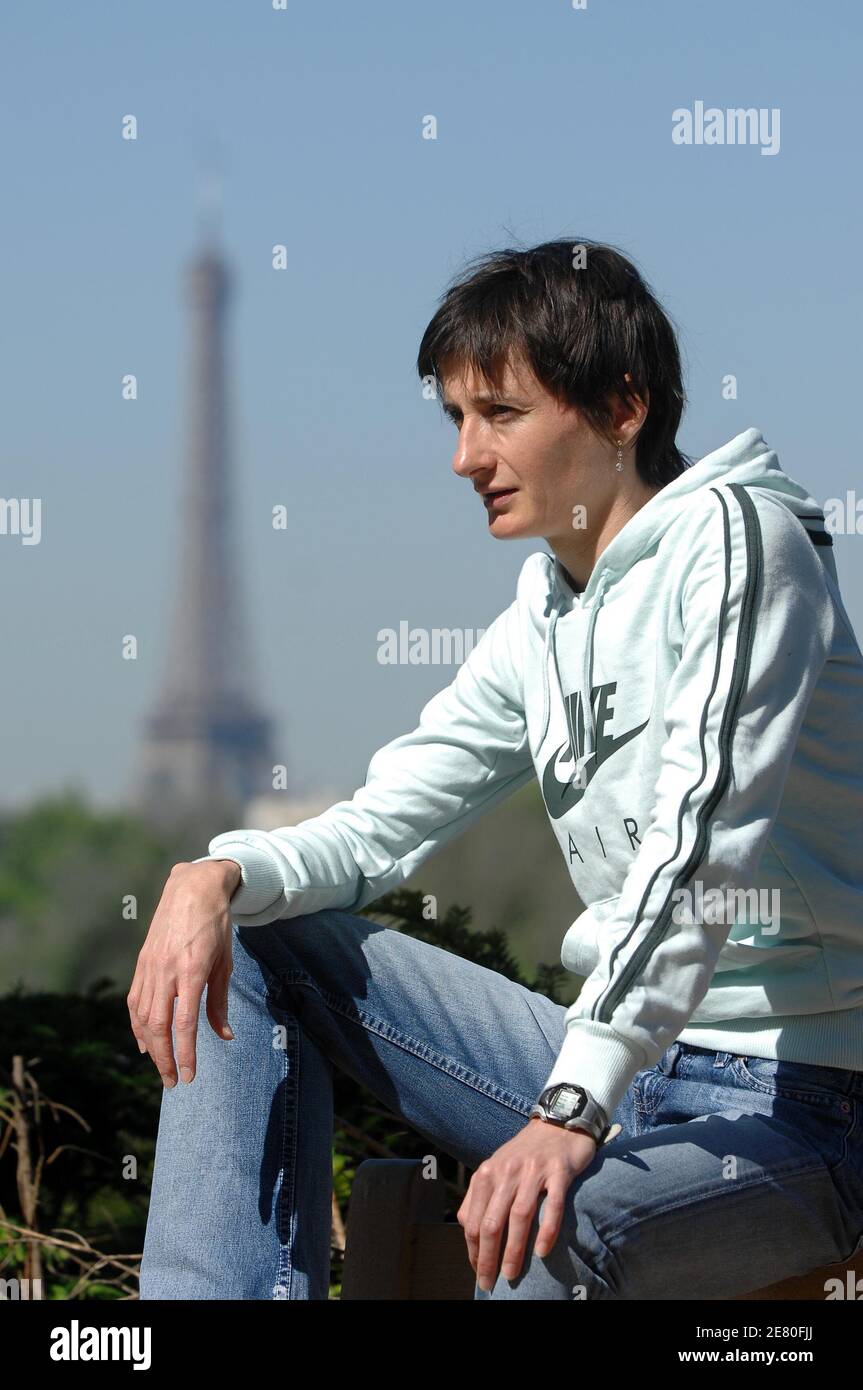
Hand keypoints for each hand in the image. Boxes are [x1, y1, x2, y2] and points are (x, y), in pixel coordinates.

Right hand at [127, 859, 241, 1088]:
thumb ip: (219, 1001)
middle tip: (173, 1081)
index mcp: (191, 971)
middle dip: (164, 1059)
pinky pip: (135, 1001)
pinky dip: (136, 1025)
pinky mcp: (142, 963)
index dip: (185, 1054)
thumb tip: (224, 1036)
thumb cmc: (216, 925)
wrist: (192, 888)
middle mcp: (166, 971)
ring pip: (141, 1017)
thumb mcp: (225, 962)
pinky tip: (143, 1041)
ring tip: (160, 1067)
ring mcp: (150, 966)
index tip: (188, 1076)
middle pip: (157, 1026)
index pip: (184, 1024)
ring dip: (149, 1047)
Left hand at [457, 1116, 598, 1291]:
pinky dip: (547, 1230)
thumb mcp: (496, 1169)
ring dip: (514, 1250)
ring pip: (519, 1216)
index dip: (473, 1251)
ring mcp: (533, 1171)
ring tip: (512, 1275)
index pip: (473, 1220)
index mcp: (487, 1174)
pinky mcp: (559, 1171)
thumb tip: (469, 1231)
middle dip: (488, 1258)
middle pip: (492, 1222)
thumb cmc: (524, 1153)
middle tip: (490, 1283)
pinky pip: (553, 1205)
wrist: (558, 1123)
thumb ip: (481, 1196)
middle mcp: (507, 1172)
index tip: (478, 1272)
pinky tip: (543, 1251)